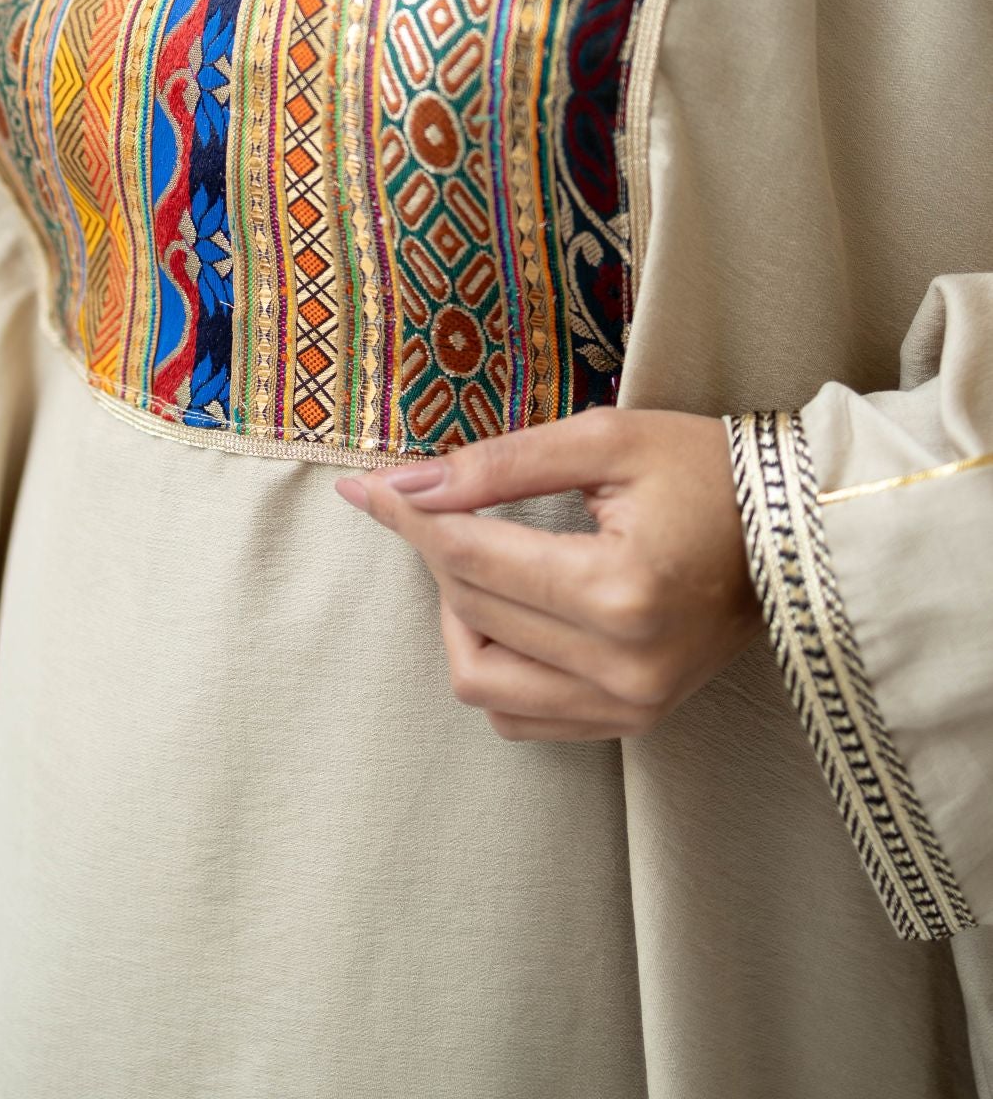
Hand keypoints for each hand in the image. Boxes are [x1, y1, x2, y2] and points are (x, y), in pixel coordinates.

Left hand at [335, 408, 760, 741]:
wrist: (794, 532)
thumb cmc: (707, 471)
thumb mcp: (605, 440)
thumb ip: (500, 464)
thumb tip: (407, 484)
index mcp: (621, 590)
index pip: (472, 558)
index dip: (409, 517)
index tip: (368, 488)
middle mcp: (625, 666)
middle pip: (471, 615)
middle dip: (437, 554)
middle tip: (441, 505)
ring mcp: (631, 706)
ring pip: (482, 683)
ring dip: (459, 620)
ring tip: (484, 563)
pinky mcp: (633, 722)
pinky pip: (521, 716)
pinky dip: (495, 667)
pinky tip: (512, 614)